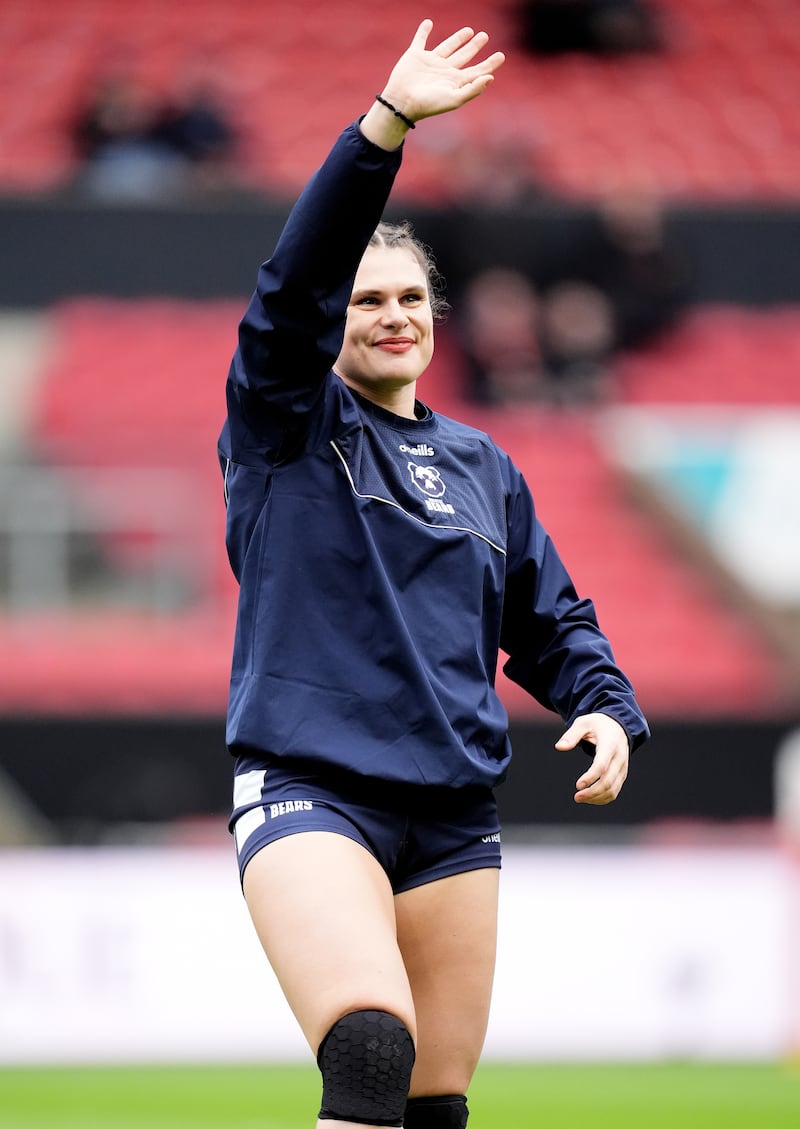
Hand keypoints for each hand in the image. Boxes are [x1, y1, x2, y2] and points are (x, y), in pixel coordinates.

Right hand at [362, 19, 503, 148]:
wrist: (403, 102)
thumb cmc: (429, 104)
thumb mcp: (454, 99)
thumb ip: (473, 89)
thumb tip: (491, 77)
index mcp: (455, 82)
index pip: (477, 71)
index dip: (489, 64)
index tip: (501, 55)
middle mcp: (444, 71)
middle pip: (464, 56)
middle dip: (475, 47)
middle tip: (485, 36)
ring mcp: (430, 62)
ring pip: (448, 47)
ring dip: (458, 39)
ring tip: (470, 30)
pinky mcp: (415, 56)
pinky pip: (420, 40)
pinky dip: (423, 31)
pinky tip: (427, 23)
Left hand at [555, 713, 629, 804]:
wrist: (618, 725)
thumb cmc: (597, 724)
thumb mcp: (583, 723)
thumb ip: (571, 735)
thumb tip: (559, 747)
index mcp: (610, 744)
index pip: (602, 765)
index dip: (591, 777)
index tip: (577, 785)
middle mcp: (619, 758)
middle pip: (608, 781)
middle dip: (592, 792)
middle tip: (576, 797)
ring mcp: (622, 767)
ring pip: (613, 789)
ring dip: (597, 798)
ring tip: (580, 798)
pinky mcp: (622, 774)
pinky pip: (615, 790)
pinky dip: (603, 798)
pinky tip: (590, 798)